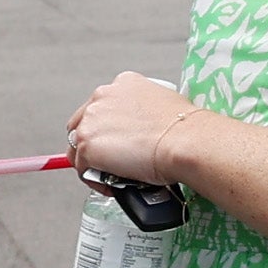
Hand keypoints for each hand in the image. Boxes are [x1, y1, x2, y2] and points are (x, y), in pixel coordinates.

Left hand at [69, 74, 210, 192]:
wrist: (187, 141)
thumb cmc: (187, 129)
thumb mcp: (165, 106)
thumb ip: (146, 114)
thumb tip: (145, 131)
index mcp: (123, 83)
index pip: (102, 106)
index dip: (107, 127)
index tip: (117, 141)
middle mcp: (103, 96)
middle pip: (83, 123)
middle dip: (95, 142)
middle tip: (112, 161)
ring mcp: (92, 121)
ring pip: (80, 146)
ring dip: (93, 162)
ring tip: (115, 176)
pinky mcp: (88, 145)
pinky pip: (82, 168)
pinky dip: (95, 179)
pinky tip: (114, 184)